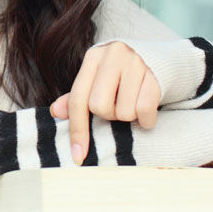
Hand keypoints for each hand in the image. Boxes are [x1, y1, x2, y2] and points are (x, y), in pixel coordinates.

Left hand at [50, 41, 160, 164]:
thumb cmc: (120, 74)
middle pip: (99, 107)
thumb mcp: (97, 79)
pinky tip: (146, 112)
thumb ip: (78, 96)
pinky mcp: (156, 74)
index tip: (78, 156)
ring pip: (123, 112)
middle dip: (108, 116)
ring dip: (128, 117)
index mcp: (93, 57)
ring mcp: (135, 63)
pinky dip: (146, 119)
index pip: (78, 98)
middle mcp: (113, 55)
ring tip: (132, 103)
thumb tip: (56, 112)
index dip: (77, 129)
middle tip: (117, 108)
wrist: (157, 57)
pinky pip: (145, 110)